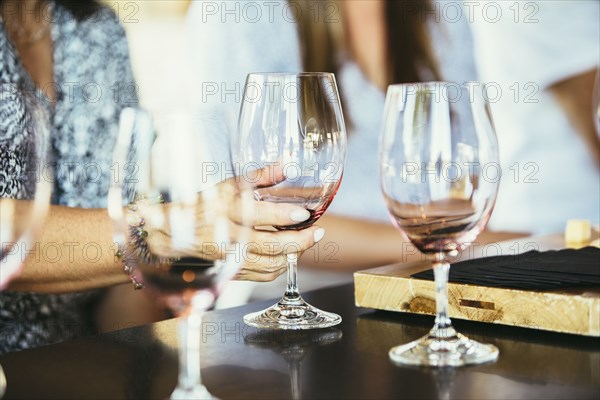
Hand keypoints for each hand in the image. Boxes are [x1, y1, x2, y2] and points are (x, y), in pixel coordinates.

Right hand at [139, 175, 323, 281]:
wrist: (171, 234)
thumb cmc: (203, 204)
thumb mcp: (229, 184)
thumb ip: (262, 176)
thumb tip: (289, 164)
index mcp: (224, 209)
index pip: (257, 214)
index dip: (283, 215)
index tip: (304, 213)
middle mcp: (226, 235)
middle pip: (269, 245)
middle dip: (299, 241)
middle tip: (317, 232)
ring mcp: (228, 257)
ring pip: (269, 264)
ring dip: (293, 255)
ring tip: (306, 241)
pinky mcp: (231, 271)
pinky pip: (263, 274)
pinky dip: (281, 266)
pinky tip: (289, 254)